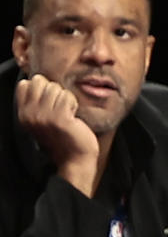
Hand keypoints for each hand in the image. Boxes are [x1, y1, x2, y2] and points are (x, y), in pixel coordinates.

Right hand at [15, 74, 98, 193]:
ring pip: (56, 88)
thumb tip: (37, 79)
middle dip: (54, 91)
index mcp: (23, 114)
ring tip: (66, 114)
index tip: (49, 104)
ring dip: (65, 99)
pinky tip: (72, 117)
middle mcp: (29, 115)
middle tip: (59, 110)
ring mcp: (43, 117)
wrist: (75, 157)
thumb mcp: (42, 117)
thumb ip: (36, 100)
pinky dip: (73, 103)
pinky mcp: (59, 119)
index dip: (42, 88)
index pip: (25, 84)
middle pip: (41, 81)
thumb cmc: (63, 135)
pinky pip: (67, 96)